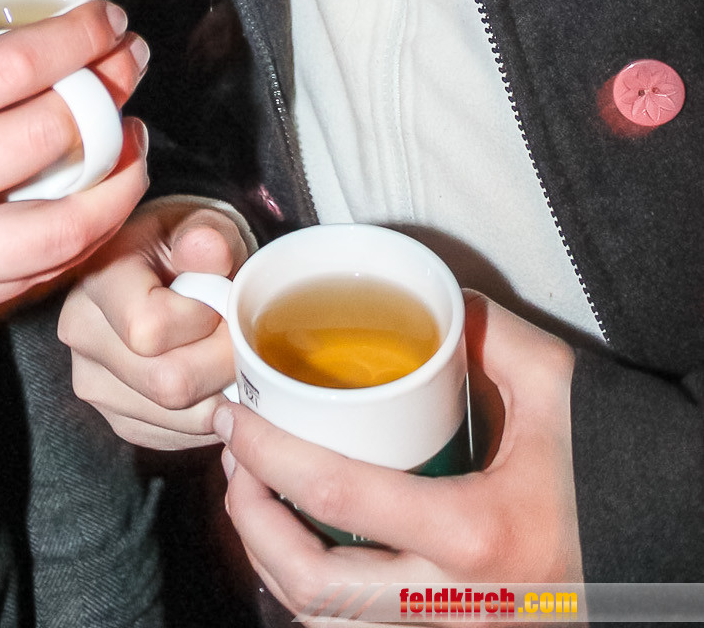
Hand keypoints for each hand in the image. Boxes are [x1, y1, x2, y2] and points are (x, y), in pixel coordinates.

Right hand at [0, 0, 149, 389]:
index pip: (10, 67)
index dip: (79, 38)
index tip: (108, 18)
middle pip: (48, 133)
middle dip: (111, 88)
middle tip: (130, 60)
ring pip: (63, 217)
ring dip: (119, 170)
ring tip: (135, 132)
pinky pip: (43, 272)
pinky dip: (90, 231)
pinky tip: (105, 194)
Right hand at [59, 194, 253, 448]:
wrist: (162, 271)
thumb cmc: (185, 246)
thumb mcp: (201, 225)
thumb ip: (207, 236)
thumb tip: (208, 248)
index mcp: (97, 279)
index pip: (150, 329)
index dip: (203, 321)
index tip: (220, 299)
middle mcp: (81, 334)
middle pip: (167, 383)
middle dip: (222, 363)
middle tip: (238, 336)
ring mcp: (92, 382)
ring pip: (176, 417)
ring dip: (218, 393)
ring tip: (223, 353)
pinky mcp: (115, 417)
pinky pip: (175, 437)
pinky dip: (205, 415)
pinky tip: (208, 378)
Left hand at [215, 294, 582, 612]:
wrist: (673, 540)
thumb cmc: (617, 464)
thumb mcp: (554, 383)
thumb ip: (485, 330)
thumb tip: (429, 298)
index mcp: (472, 532)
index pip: (336, 495)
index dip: (266, 455)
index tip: (233, 416)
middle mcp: (455, 601)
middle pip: (315, 586)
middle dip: (252, 524)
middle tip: (234, 464)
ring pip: (333, 625)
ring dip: (277, 567)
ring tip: (257, 503)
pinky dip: (321, 600)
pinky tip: (306, 551)